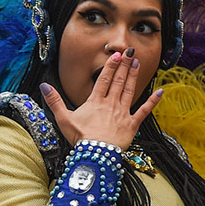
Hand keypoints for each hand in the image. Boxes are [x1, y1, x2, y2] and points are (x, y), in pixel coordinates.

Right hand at [39, 50, 162, 148]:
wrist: (96, 153)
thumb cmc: (80, 137)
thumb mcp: (63, 118)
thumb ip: (54, 101)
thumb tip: (43, 86)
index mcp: (95, 101)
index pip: (104, 79)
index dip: (111, 66)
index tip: (116, 55)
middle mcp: (111, 104)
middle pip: (119, 81)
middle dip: (124, 65)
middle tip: (130, 52)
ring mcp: (123, 113)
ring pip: (130, 91)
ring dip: (134, 76)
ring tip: (138, 63)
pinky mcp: (132, 124)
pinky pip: (144, 110)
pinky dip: (153, 101)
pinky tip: (161, 91)